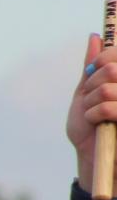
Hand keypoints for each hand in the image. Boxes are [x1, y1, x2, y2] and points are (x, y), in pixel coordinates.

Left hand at [68, 34, 116, 183]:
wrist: (97, 163)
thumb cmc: (92, 131)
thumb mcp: (87, 95)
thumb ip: (94, 67)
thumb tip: (96, 36)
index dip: (103, 58)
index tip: (90, 72)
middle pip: (113, 68)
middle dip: (92, 84)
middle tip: (91, 100)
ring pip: (107, 88)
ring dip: (90, 104)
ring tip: (95, 117)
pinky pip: (109, 107)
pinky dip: (92, 115)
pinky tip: (96, 126)